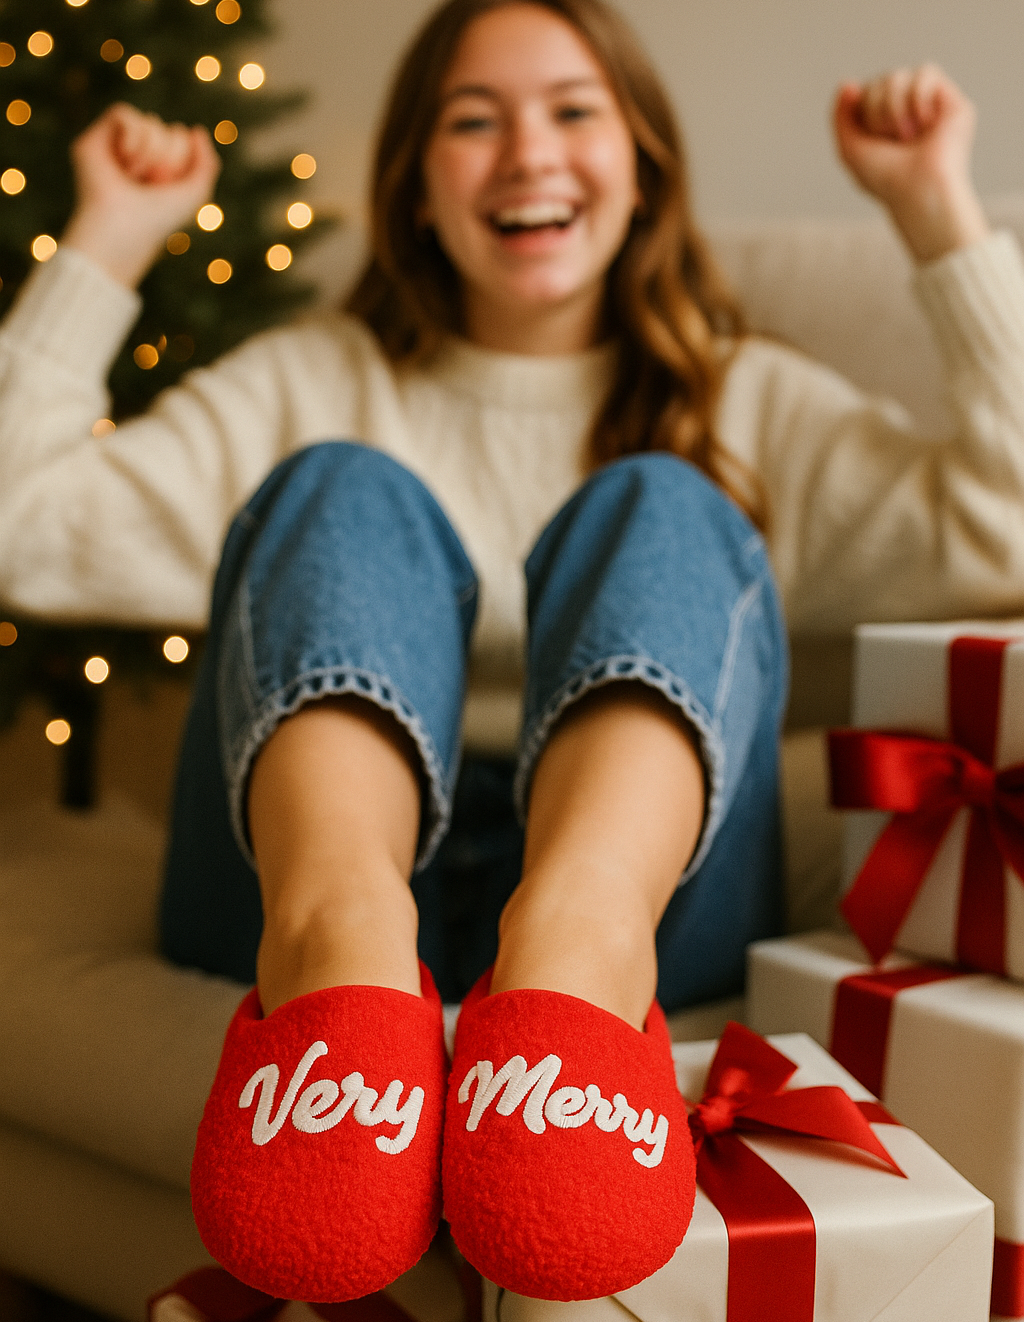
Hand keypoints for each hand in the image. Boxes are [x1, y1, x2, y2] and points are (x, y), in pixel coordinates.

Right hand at [62, 103, 221, 287]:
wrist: (124, 228)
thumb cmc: (159, 219)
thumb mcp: (195, 193)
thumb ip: (207, 163)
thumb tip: (196, 131)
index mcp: (158, 168)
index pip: (179, 137)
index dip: (182, 157)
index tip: (168, 186)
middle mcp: (136, 156)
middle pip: (165, 128)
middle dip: (168, 156)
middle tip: (152, 183)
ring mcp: (114, 147)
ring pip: (148, 121)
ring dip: (151, 152)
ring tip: (135, 177)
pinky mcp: (94, 139)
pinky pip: (123, 112)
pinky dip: (133, 136)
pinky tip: (127, 161)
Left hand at [833, 65, 988, 262]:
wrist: (918, 189)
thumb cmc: (885, 178)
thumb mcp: (850, 149)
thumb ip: (841, 116)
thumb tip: (847, 83)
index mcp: (885, 121)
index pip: (865, 92)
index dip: (864, 112)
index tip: (875, 139)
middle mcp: (907, 110)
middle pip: (880, 82)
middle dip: (878, 112)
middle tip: (894, 140)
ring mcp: (930, 104)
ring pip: (899, 75)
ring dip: (894, 109)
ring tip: (909, 136)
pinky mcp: (952, 101)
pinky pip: (925, 71)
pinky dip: (918, 98)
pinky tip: (926, 123)